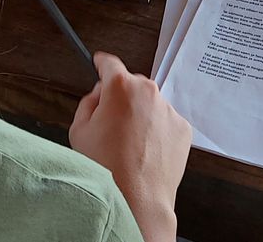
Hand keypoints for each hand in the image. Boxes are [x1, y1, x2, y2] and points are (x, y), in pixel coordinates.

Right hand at [69, 52, 189, 241]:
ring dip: (141, 115)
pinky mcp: (182, 128)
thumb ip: (88, 104)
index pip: (109, 63)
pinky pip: (165, 122)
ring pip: (150, 104)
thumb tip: (98, 97)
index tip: (100, 63)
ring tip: (130, 145)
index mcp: (120, 87)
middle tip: (112, 124)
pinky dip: (157, 131)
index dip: (101, 64)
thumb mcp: (79, 130)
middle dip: (122, 98)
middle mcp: (148, 92)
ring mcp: (168, 110)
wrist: (137, 199)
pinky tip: (145, 151)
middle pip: (132, 84)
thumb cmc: (107, 169)